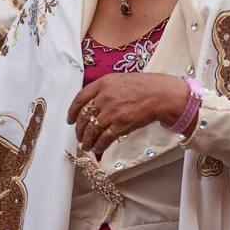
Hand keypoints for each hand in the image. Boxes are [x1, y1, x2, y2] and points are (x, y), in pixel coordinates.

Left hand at [67, 72, 189, 153]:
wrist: (159, 94)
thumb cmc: (142, 87)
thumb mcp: (119, 80)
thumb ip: (103, 90)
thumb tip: (91, 106)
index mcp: (103, 83)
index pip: (80, 98)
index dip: (72, 111)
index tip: (70, 119)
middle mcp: (105, 97)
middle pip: (84, 117)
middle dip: (78, 129)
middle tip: (79, 136)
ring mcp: (112, 111)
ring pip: (91, 130)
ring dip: (87, 140)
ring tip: (87, 145)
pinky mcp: (121, 125)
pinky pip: (104, 138)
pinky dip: (99, 145)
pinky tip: (98, 148)